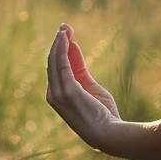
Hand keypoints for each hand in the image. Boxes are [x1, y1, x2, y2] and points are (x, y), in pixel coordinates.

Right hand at [46, 23, 120, 148]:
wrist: (108, 133)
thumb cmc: (103, 114)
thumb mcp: (91, 87)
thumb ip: (80, 70)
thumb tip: (74, 51)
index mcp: (58, 96)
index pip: (55, 68)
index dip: (59, 50)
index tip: (66, 35)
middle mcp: (53, 94)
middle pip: (52, 62)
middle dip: (58, 42)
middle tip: (64, 26)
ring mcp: (59, 93)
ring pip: (55, 60)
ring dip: (59, 41)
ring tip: (65, 27)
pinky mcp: (68, 89)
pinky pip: (62, 63)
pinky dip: (63, 48)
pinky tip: (66, 37)